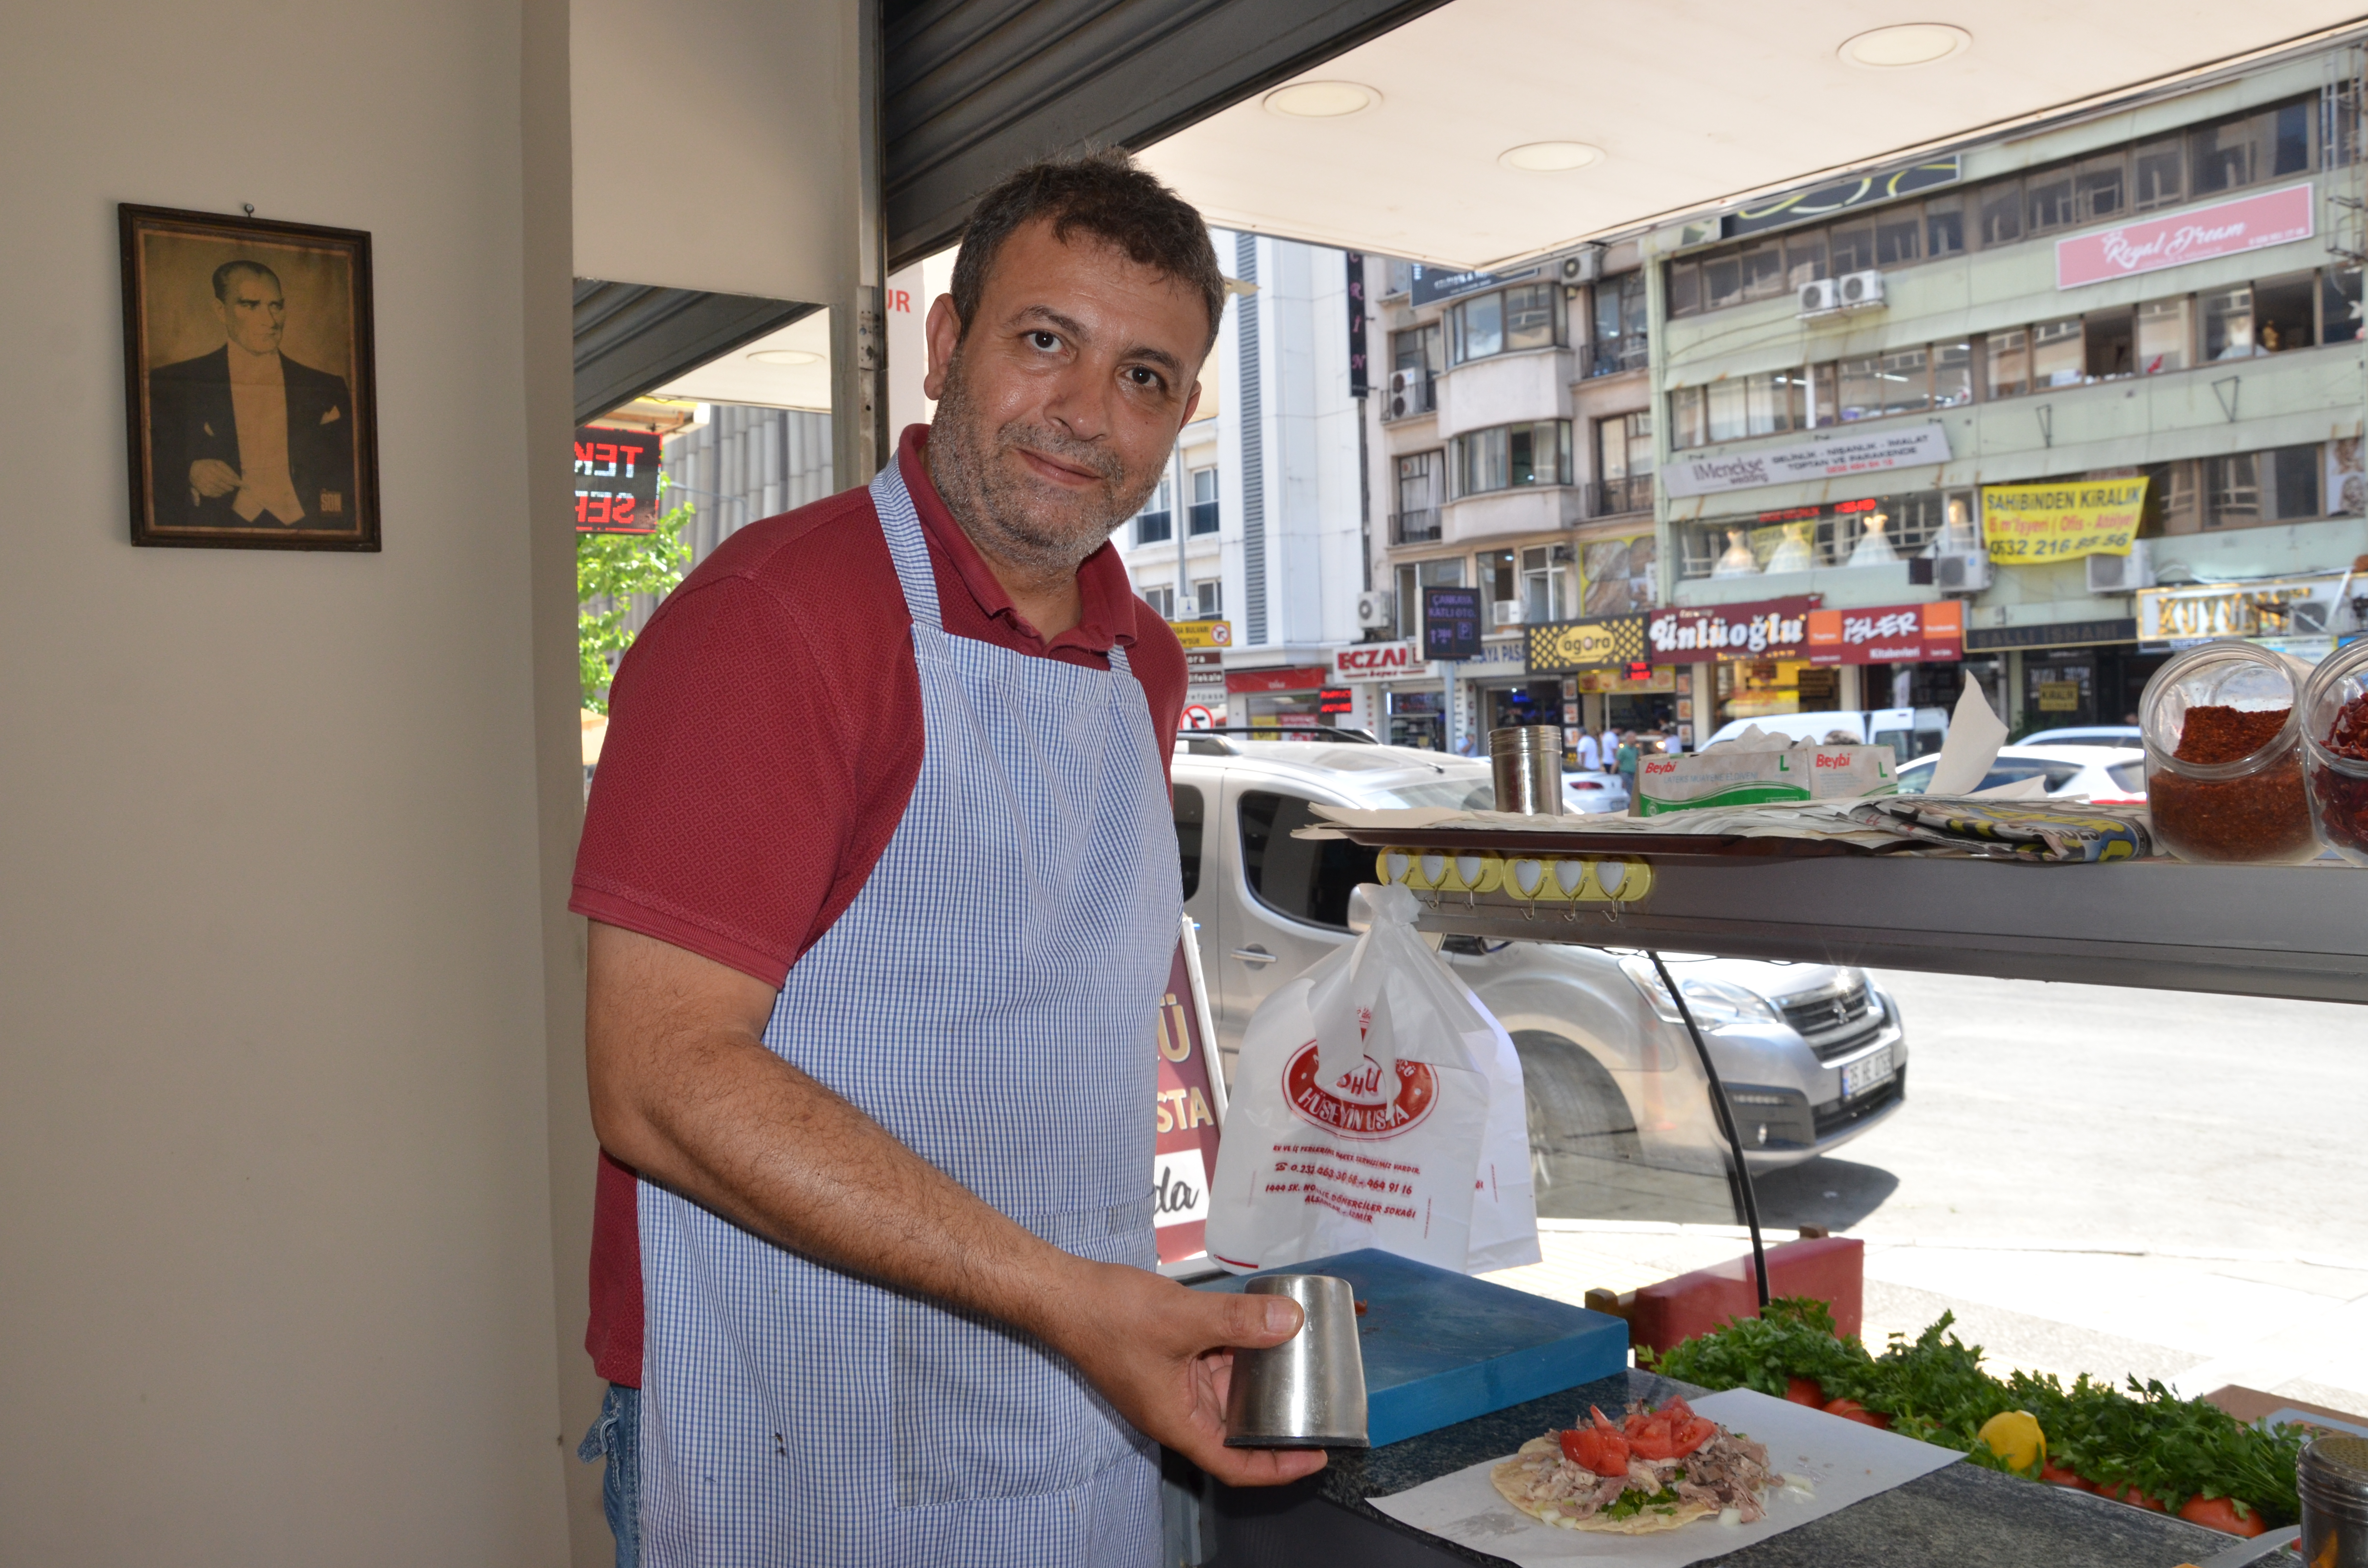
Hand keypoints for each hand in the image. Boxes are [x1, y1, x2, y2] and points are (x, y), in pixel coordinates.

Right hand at [189, 459, 241, 497]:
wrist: (192, 469)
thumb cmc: (208, 465)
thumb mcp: (218, 463)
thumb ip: (228, 470)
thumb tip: (238, 479)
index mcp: (212, 469)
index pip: (227, 478)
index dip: (236, 482)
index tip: (245, 485)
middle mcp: (207, 477)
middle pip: (224, 486)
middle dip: (230, 487)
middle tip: (232, 487)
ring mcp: (204, 485)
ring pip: (220, 491)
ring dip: (225, 491)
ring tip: (225, 488)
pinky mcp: (203, 491)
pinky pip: (215, 495)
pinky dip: (219, 493)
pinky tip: (219, 490)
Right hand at [1041, 1259, 1329, 1487]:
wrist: (1064, 1293)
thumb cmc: (1109, 1316)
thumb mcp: (1183, 1318)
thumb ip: (1238, 1322)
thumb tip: (1288, 1323)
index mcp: (1177, 1420)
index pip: (1234, 1464)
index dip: (1278, 1469)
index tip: (1314, 1457)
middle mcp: (1177, 1409)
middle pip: (1235, 1429)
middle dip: (1275, 1421)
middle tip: (1319, 1406)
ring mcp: (1172, 1384)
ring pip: (1227, 1392)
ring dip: (1259, 1379)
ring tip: (1300, 1363)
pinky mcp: (1169, 1357)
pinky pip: (1213, 1364)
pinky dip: (1239, 1351)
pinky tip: (1262, 1329)